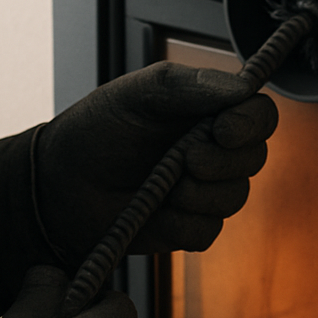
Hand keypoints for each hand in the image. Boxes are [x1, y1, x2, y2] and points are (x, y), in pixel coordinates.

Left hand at [35, 62, 277, 263]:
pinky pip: (207, 231)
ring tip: (163, 186)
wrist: (57, 183)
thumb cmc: (96, 128)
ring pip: (234, 198)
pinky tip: (155, 211)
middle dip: (222, 163)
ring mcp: (202, 190)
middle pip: (255, 158)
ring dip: (199, 194)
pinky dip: (181, 222)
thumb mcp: (138, 93)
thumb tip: (244, 87)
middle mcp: (213, 149)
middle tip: (185, 160)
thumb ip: (190, 85)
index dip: (251, 124)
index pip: (259, 114)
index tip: (223, 130)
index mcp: (208, 110)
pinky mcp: (187, 226)